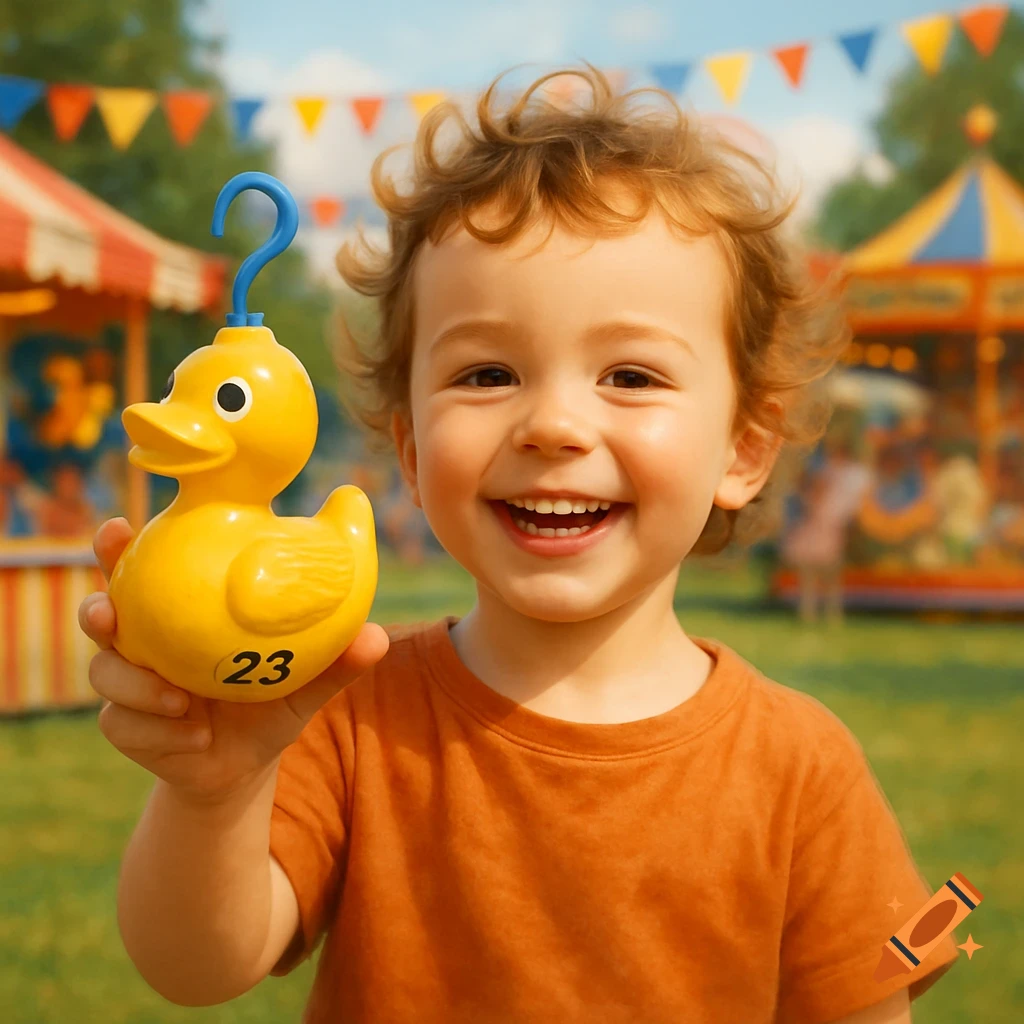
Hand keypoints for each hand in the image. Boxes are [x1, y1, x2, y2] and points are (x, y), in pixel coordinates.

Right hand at [79, 518, 389, 801]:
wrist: (245, 764)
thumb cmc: (271, 700)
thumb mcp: (305, 680)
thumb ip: (336, 659)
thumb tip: (376, 637)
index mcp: (180, 610)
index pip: (141, 567)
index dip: (119, 547)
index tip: (122, 529)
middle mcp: (145, 640)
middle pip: (101, 612)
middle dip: (97, 606)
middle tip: (112, 613)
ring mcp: (129, 685)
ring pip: (106, 674)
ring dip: (136, 685)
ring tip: (180, 699)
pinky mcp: (126, 726)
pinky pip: (124, 725)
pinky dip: (157, 731)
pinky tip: (194, 737)